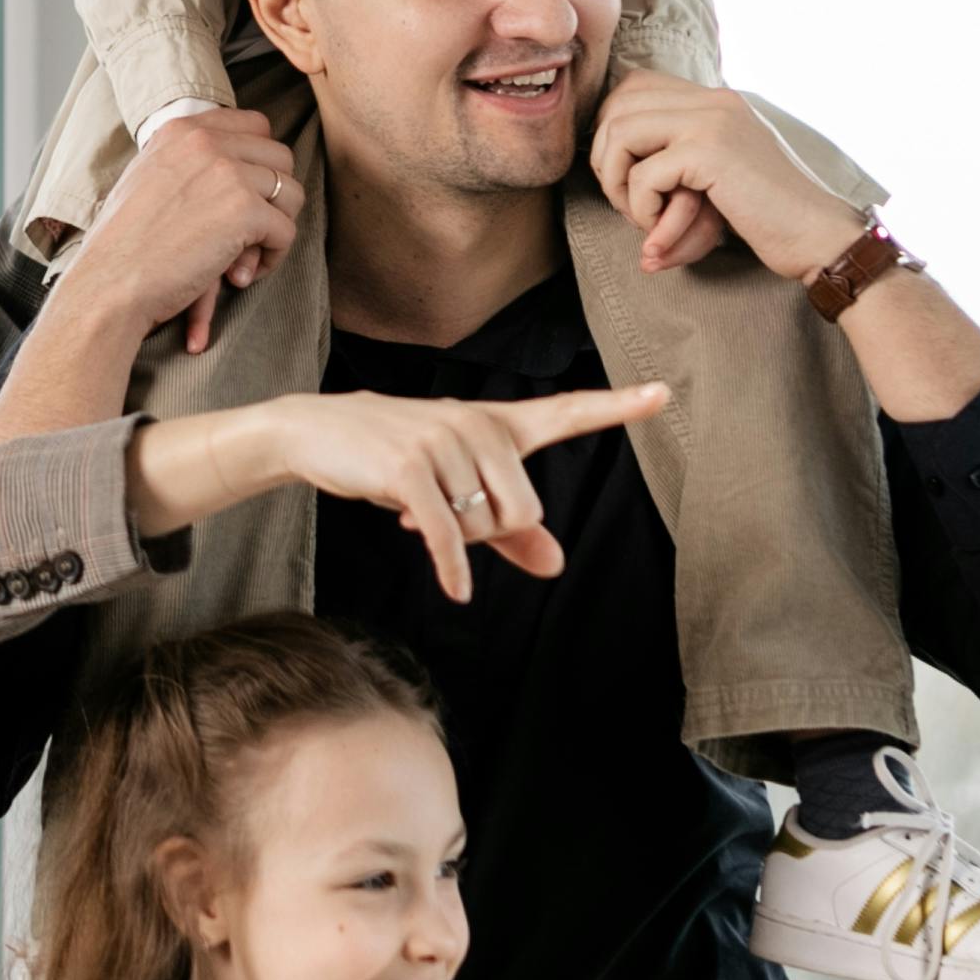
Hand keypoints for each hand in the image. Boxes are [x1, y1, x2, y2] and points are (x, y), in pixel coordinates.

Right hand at [67, 106, 301, 356]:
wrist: (108, 282)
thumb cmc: (123, 245)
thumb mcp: (148, 179)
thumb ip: (188, 163)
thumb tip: (238, 172)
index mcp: (181, 130)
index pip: (255, 125)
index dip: (260, 162)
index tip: (246, 195)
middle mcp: (206, 142)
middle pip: (280, 157)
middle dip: (274, 197)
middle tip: (250, 233)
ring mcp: (227, 173)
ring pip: (291, 193)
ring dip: (276, 228)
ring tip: (245, 257)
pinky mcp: (244, 210)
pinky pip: (285, 231)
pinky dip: (271, 258)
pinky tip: (240, 274)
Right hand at [258, 385, 665, 602]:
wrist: (315, 433)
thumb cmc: (393, 461)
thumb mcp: (454, 489)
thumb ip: (509, 529)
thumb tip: (555, 564)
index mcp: (495, 424)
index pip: (567, 412)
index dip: (618, 406)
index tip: (664, 392)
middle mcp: (477, 425)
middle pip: (526, 510)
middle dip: (491, 533)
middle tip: (450, 519)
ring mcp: (443, 443)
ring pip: (486, 525)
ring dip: (457, 543)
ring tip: (422, 517)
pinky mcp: (410, 470)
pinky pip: (451, 538)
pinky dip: (453, 570)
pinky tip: (454, 587)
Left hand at [586, 74, 860, 282]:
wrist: (821, 239)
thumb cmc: (768, 219)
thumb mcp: (719, 176)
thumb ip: (675, 156)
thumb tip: (600, 154)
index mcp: (717, 100)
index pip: (634, 86)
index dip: (612, 130)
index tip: (625, 175)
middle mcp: (714, 100)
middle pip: (618, 104)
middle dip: (606, 157)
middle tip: (627, 201)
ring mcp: (713, 121)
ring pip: (621, 133)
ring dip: (619, 184)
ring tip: (642, 217)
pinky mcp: (711, 152)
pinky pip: (642, 174)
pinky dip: (640, 207)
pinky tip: (661, 230)